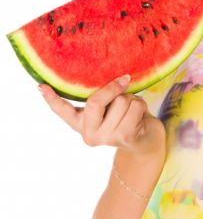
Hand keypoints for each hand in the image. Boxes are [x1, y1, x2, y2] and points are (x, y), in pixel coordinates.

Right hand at [38, 76, 164, 157]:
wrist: (145, 141)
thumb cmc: (125, 117)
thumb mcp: (109, 107)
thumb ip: (102, 97)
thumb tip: (112, 77)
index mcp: (81, 123)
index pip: (62, 111)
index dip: (51, 98)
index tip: (41, 86)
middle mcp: (89, 134)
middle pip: (95, 101)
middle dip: (112, 88)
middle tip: (124, 80)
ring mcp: (106, 138)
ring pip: (121, 101)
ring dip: (131, 99)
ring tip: (131, 110)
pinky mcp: (125, 137)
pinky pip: (135, 106)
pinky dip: (141, 105)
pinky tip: (139, 116)